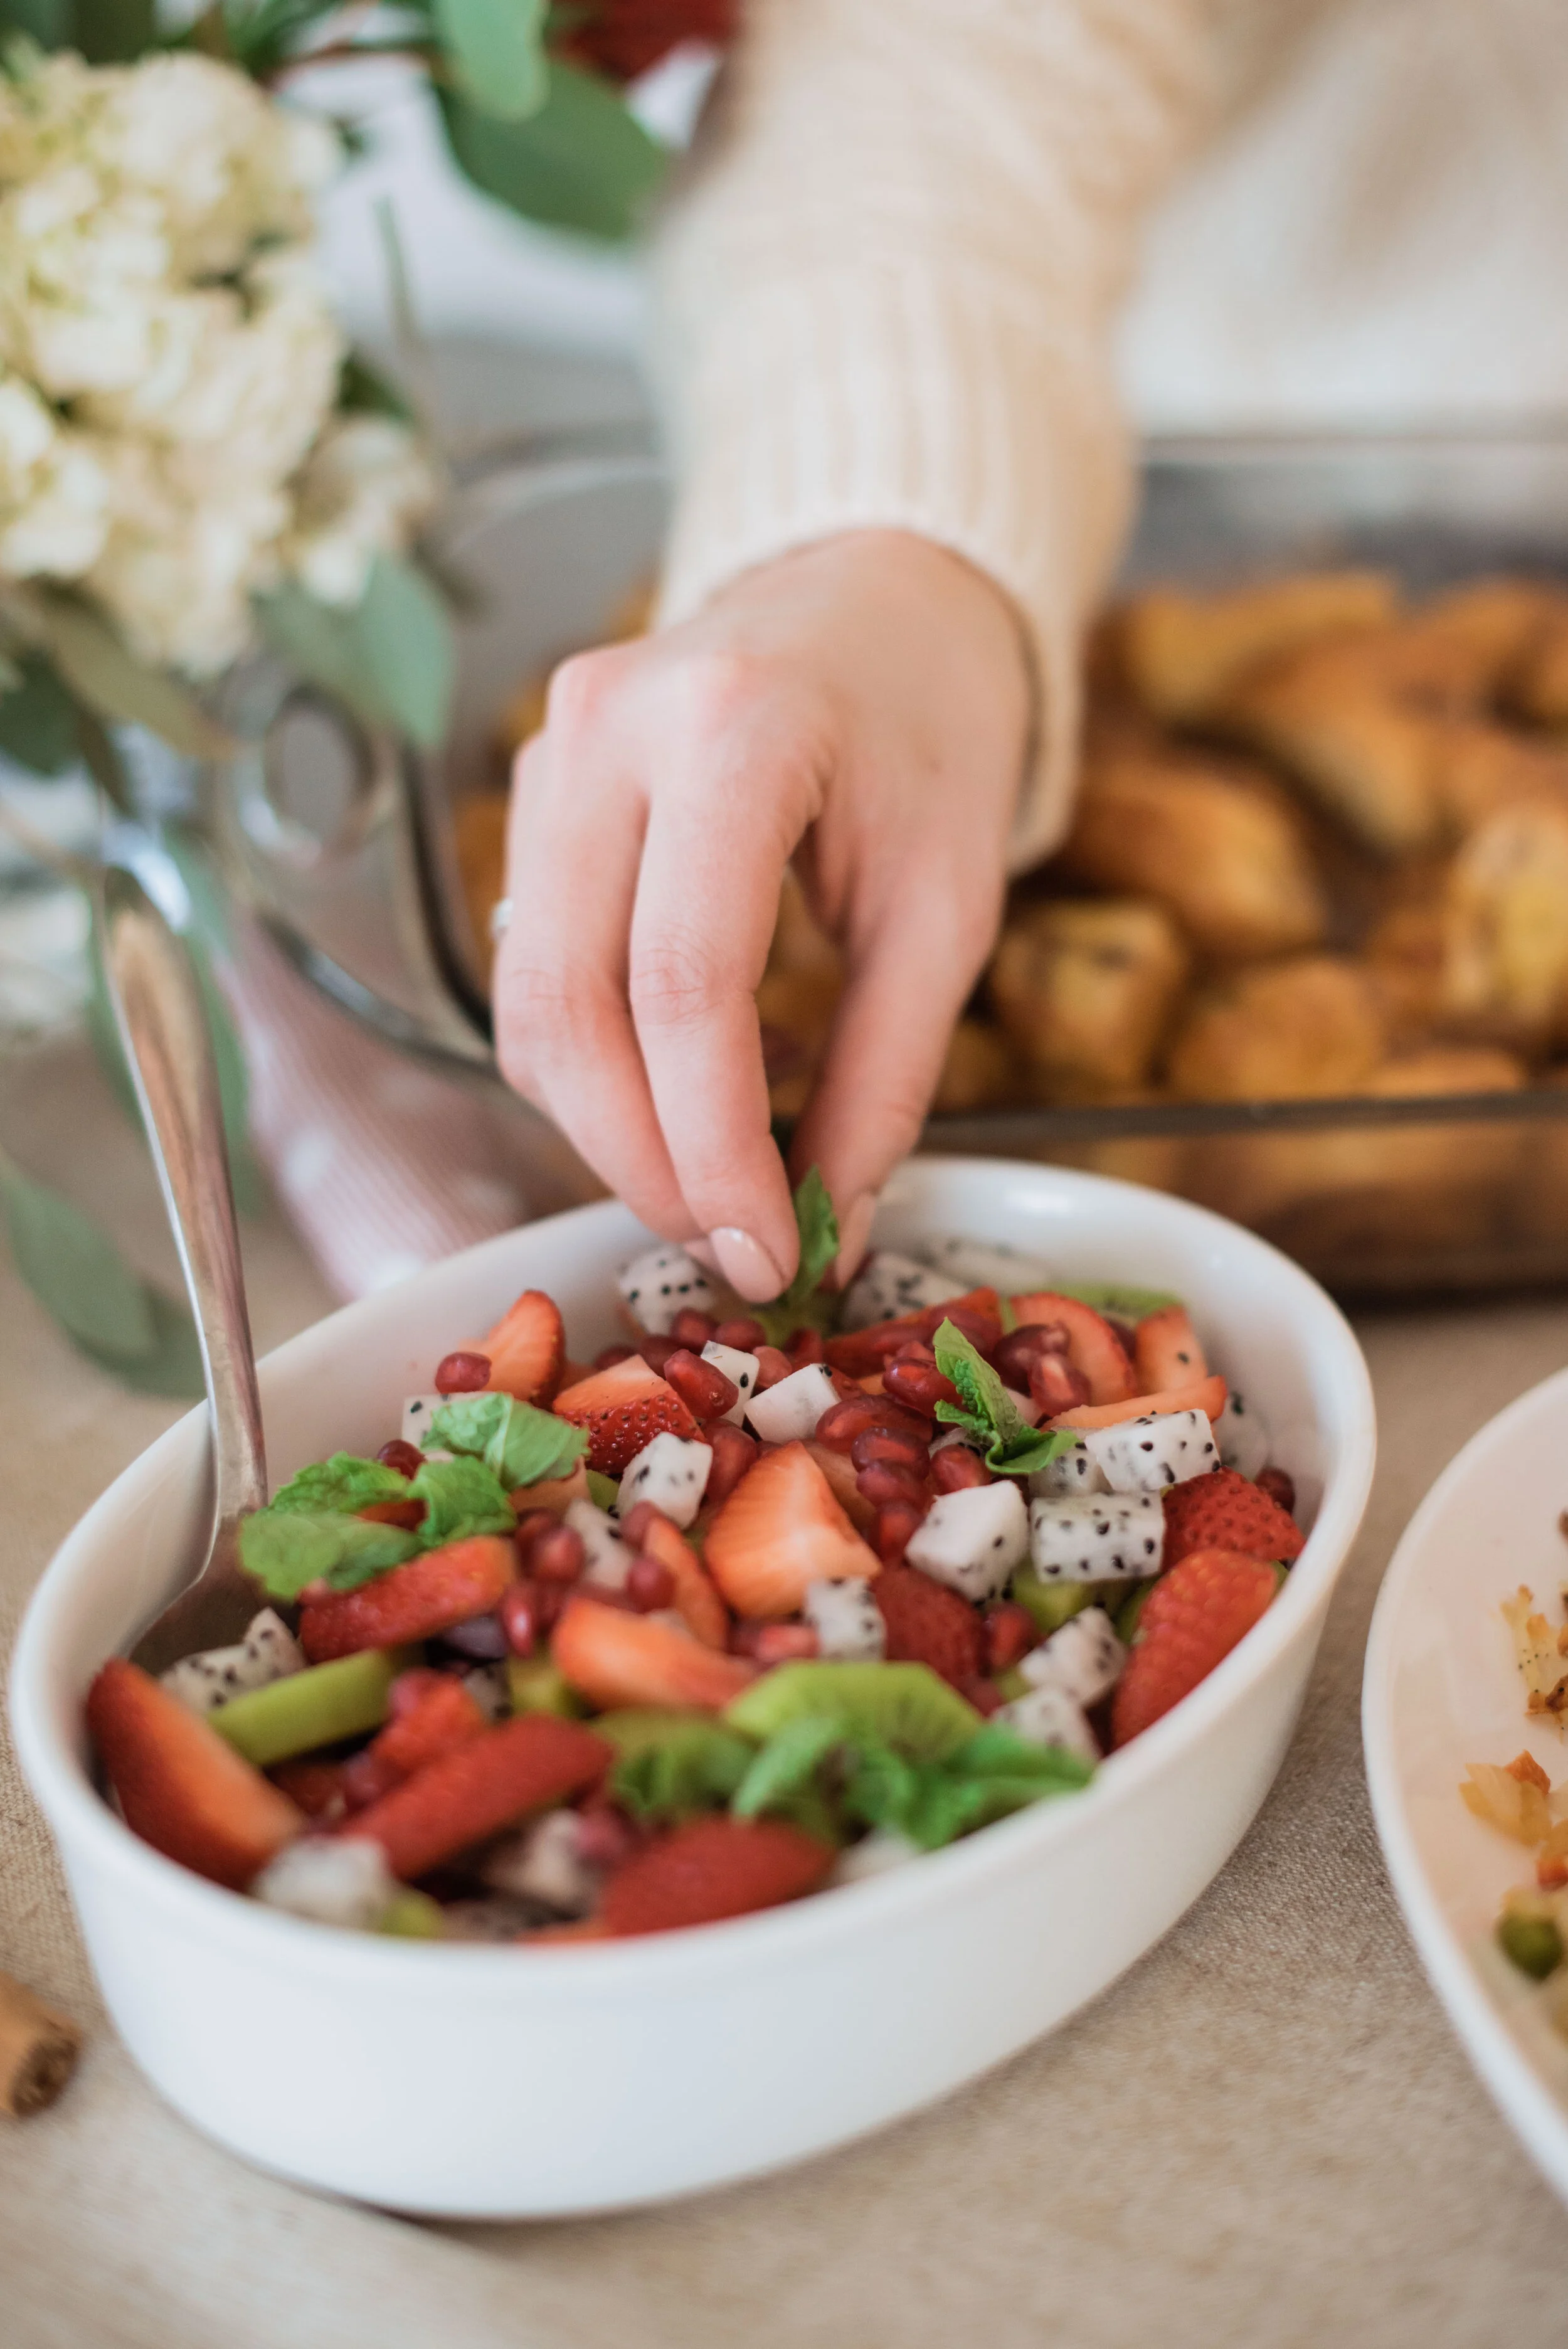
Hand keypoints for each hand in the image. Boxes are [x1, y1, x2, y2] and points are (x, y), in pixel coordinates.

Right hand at [492, 529, 1031, 1299]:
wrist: (877, 588)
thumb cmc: (933, 727)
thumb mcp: (950, 902)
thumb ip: (887, 1072)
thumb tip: (830, 1231)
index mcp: (733, 727)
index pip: (684, 982)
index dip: (712, 1146)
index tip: (767, 1252)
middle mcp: (605, 729)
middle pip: (573, 1007)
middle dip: (645, 1162)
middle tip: (734, 1246)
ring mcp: (549, 754)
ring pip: (529, 1005)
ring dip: (607, 1129)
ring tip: (714, 1184)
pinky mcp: (533, 792)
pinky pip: (531, 973)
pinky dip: (592, 1068)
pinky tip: (676, 1097)